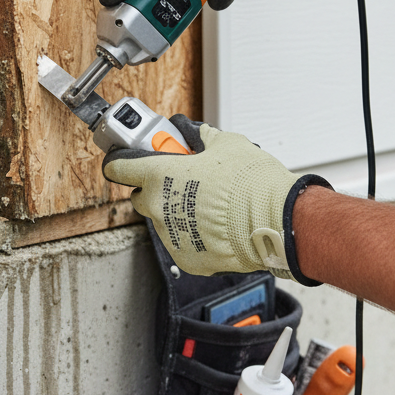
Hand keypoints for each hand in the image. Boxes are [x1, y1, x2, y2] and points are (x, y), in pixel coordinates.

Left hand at [103, 115, 331, 282]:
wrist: (275, 222)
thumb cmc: (252, 184)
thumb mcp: (228, 144)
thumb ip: (205, 139)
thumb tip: (199, 135)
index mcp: (160, 176)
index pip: (119, 168)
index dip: (121, 163)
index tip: (125, 162)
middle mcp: (158, 207)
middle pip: (140, 197)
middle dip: (154, 190)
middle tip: (180, 182)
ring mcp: (171, 236)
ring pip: (163, 222)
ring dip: (176, 214)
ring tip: (207, 207)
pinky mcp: (186, 259)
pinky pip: (181, 243)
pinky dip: (193, 236)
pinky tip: (214, 227)